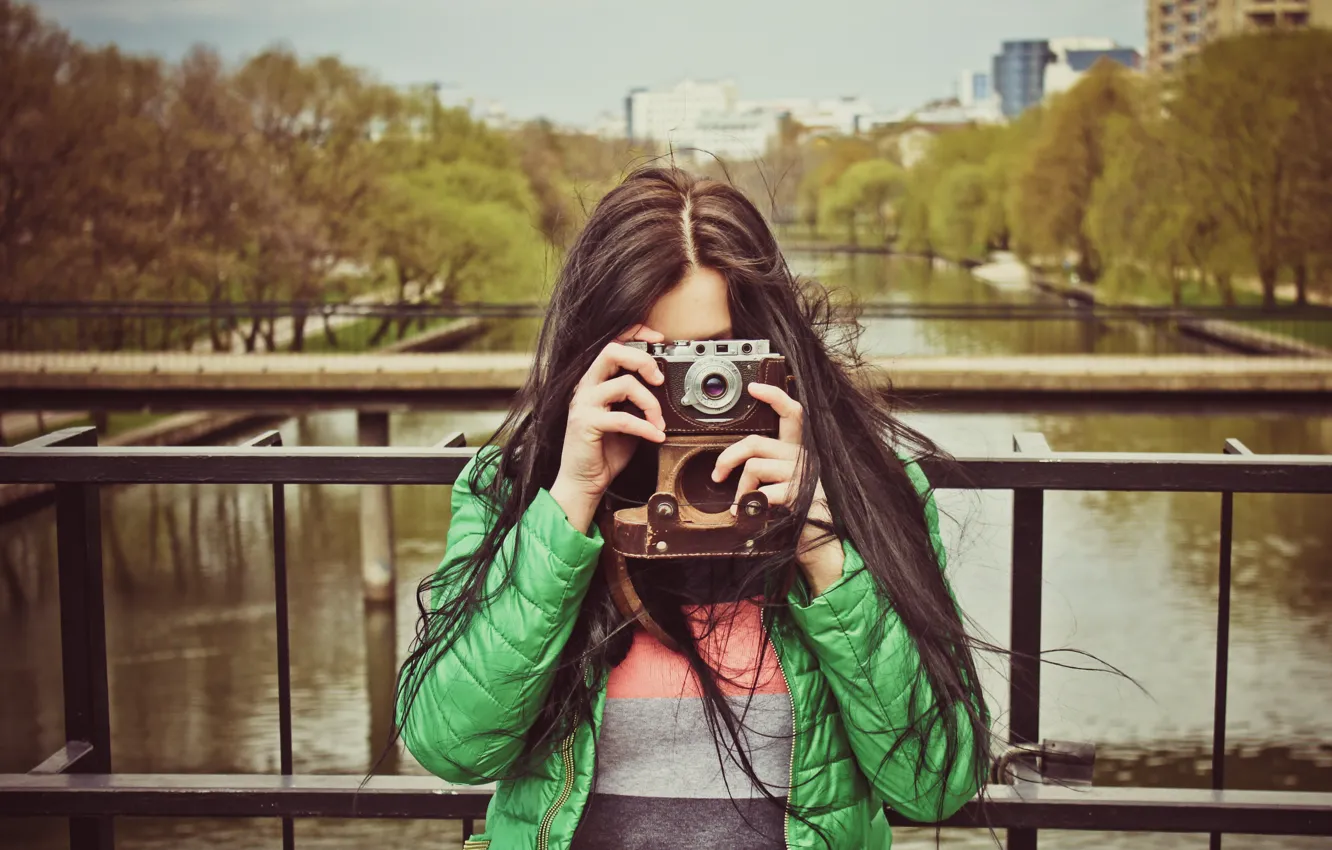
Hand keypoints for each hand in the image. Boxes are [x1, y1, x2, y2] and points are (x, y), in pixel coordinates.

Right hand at [550, 325, 666, 532]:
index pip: (612, 345)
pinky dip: (646, 427)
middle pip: (612, 352)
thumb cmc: (605, 450)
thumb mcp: (627, 418)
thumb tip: (665, 389)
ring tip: (659, 422)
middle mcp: (587, 387)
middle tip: (659, 379)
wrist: (583, 481)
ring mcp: (584, 404)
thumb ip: (639, 401)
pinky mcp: (586, 424)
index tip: (659, 340)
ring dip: (651, 403)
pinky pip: (624, 418)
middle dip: (642, 360)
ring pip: (624, 384)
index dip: (635, 335)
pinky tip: (656, 436)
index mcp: (596, 382)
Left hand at [710, 381, 844, 595]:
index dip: (773, 396)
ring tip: (741, 504)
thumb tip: (738, 462)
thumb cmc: (805, 513)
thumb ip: (772, 466)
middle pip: (756, 442)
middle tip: (718, 474)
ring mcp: (802, 474)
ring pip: (753, 467)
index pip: (792, 412)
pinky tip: (747, 515)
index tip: (753, 387)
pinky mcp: (798, 493)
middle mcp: (804, 456)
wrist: (827, 544)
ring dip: (740, 489)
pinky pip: (760, 492)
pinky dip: (747, 506)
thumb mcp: (790, 483)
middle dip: (728, 457)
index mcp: (801, 450)